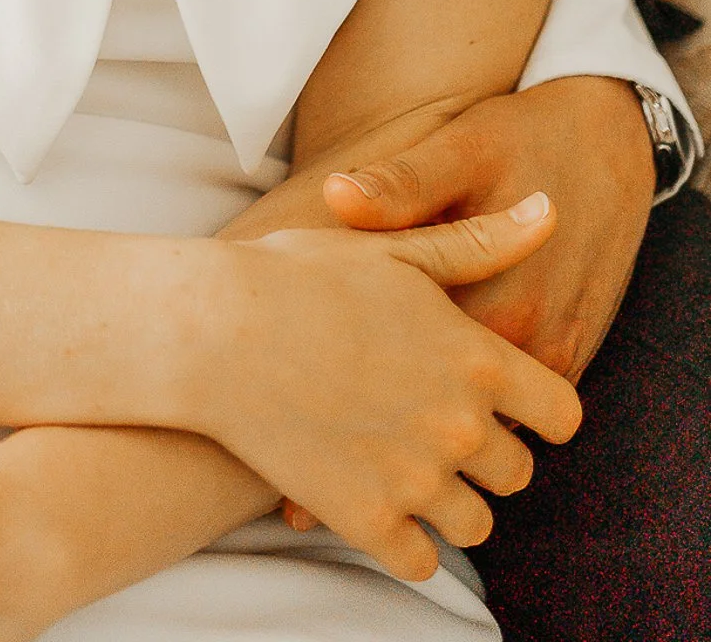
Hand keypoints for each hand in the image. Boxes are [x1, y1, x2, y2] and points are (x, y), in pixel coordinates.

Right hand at [193, 196, 580, 583]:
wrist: (211, 331)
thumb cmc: (297, 275)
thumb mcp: (392, 248)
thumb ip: (479, 242)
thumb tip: (552, 211)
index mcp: (476, 358)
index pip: (563, 415)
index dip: (540, 412)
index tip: (505, 403)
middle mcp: (459, 425)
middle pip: (517, 473)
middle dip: (486, 455)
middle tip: (433, 426)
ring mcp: (415, 479)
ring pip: (475, 525)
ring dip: (450, 503)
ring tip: (405, 465)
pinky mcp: (367, 520)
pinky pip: (419, 563)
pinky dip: (405, 542)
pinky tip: (375, 503)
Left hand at [323, 77, 654, 376]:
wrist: (610, 138)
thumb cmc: (523, 137)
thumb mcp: (460, 151)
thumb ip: (400, 185)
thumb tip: (335, 196)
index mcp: (498, 310)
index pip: (405, 358)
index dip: (359, 337)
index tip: (327, 311)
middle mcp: (535, 349)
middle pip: (439, 384)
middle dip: (391, 361)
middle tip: (349, 319)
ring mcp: (559, 360)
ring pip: (477, 394)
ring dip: (431, 368)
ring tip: (383, 322)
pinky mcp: (571, 355)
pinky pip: (511, 387)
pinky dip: (474, 368)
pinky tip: (433, 322)